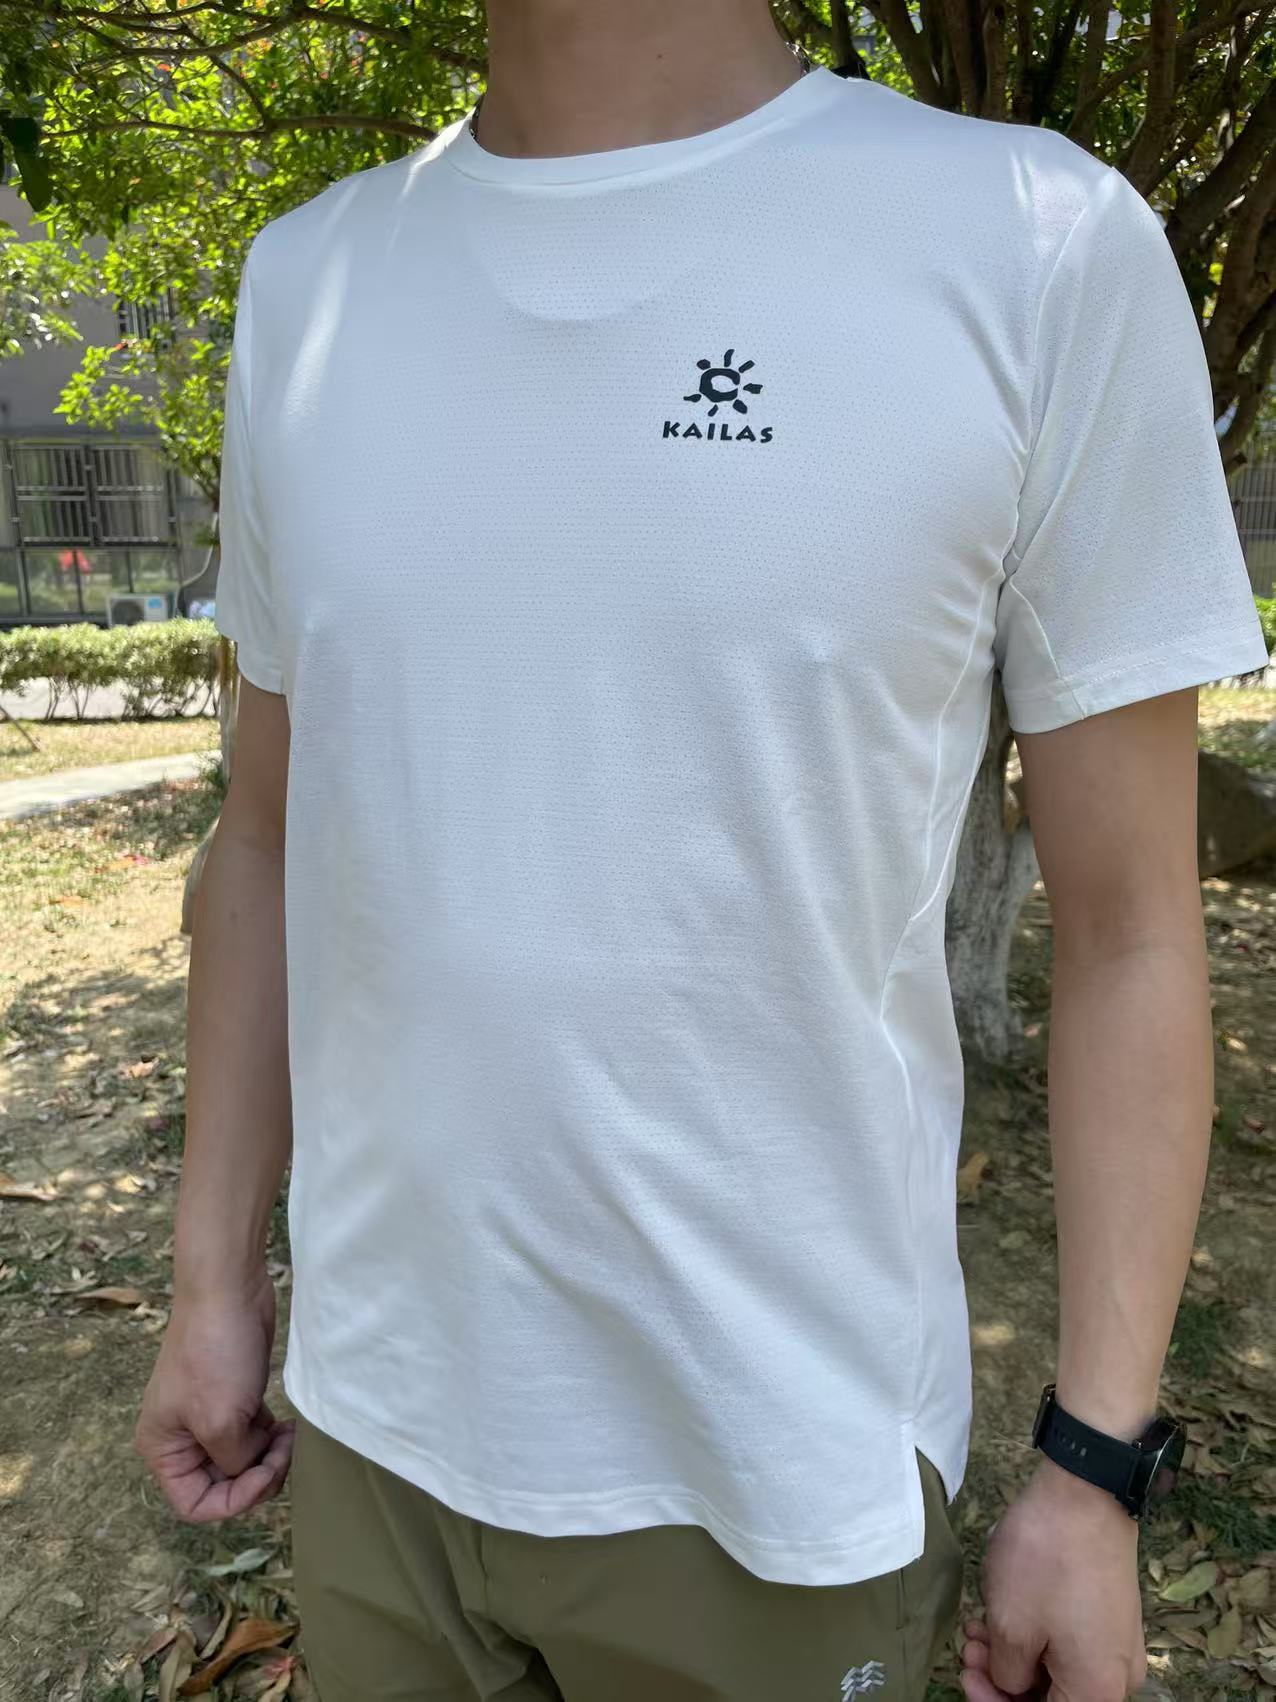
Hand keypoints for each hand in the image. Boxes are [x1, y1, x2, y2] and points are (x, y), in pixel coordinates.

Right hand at [135, 1267, 293, 1521]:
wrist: (228, 1290)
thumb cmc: (216, 1355)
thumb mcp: (221, 1422)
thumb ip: (235, 1462)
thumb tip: (250, 1468)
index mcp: (163, 1449)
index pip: (194, 1504)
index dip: (233, 1501)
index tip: (263, 1473)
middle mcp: (181, 1437)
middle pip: (222, 1485)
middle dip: (257, 1477)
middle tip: (284, 1452)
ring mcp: (208, 1415)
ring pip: (242, 1461)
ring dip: (269, 1458)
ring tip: (289, 1436)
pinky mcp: (235, 1396)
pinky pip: (253, 1436)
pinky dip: (272, 1439)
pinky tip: (289, 1426)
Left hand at [961, 1457, 1147, 1701]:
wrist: (1086, 1493)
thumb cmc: (1046, 1564)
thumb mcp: (1012, 1628)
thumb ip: (1007, 1676)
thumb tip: (1014, 1684)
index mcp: (1097, 1692)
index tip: (967, 1675)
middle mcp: (1117, 1677)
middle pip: (1053, 1697)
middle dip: (1003, 1679)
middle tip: (968, 1648)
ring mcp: (1116, 1642)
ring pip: (1058, 1668)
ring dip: (1013, 1654)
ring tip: (976, 1626)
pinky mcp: (1108, 1613)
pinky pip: (1069, 1641)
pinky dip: (1033, 1634)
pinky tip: (999, 1612)